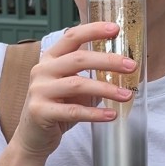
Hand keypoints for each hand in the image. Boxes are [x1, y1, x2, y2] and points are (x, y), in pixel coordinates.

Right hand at [11, 22, 136, 158]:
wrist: (33, 137)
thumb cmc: (57, 108)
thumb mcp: (73, 86)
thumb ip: (90, 74)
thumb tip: (124, 67)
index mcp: (51, 58)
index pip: (72, 37)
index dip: (93, 30)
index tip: (115, 28)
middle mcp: (42, 70)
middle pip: (78, 59)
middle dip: (108, 60)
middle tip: (131, 66)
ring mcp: (39, 90)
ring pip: (77, 84)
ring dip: (106, 89)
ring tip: (127, 95)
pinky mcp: (40, 112)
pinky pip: (73, 111)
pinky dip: (95, 113)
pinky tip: (111, 114)